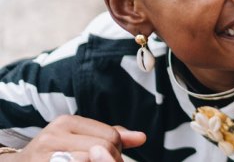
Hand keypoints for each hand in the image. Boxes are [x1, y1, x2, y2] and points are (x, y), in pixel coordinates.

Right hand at [13, 116, 145, 160]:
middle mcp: (54, 134)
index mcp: (67, 122)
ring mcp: (45, 154)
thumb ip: (110, 136)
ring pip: (92, 159)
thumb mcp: (79, 138)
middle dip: (110, 160)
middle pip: (102, 149)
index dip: (116, 152)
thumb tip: (142, 138)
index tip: (110, 157)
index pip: (110, 137)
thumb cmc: (55, 153)